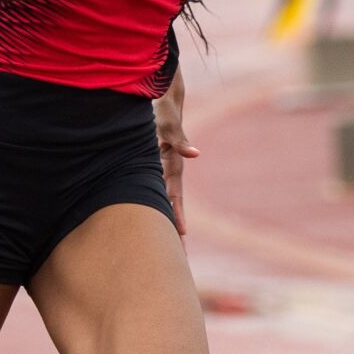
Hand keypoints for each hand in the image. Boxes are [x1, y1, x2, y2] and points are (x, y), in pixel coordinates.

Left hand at [153, 96, 198, 235]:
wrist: (163, 101)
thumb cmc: (163, 113)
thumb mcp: (169, 126)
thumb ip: (181, 141)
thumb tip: (197, 155)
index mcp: (172, 165)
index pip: (174, 196)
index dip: (176, 215)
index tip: (182, 235)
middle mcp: (169, 170)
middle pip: (172, 203)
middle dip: (175, 227)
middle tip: (181, 252)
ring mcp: (163, 168)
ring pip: (165, 199)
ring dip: (167, 219)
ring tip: (171, 244)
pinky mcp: (156, 164)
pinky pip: (157, 189)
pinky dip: (159, 204)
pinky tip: (156, 218)